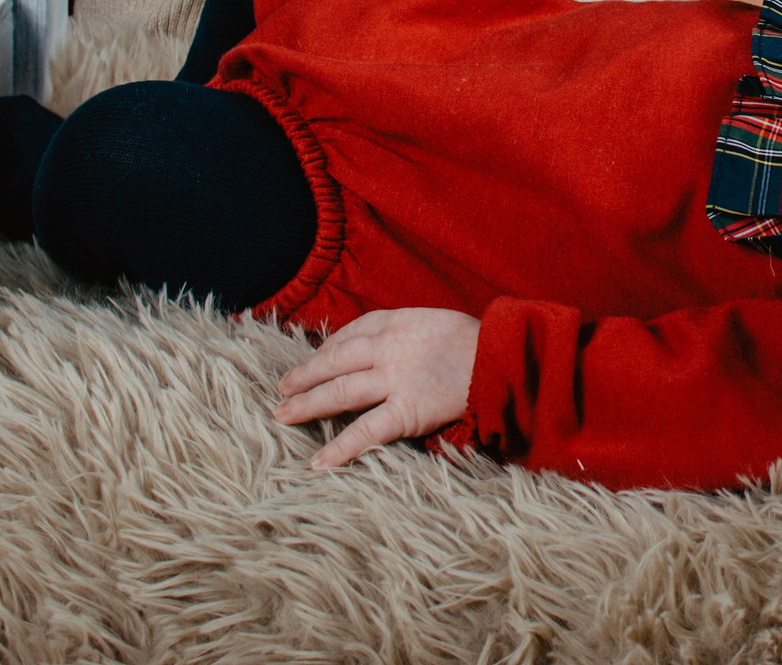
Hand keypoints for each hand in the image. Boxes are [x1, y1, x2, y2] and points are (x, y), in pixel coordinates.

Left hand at [274, 307, 479, 468]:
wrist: (500, 357)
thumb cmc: (472, 340)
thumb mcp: (432, 320)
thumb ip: (403, 332)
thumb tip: (376, 346)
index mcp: (394, 323)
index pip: (348, 334)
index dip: (325, 350)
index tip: (313, 361)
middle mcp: (387, 348)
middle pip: (333, 362)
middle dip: (304, 376)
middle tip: (281, 389)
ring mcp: (395, 380)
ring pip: (340, 391)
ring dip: (307, 404)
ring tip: (282, 415)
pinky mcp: (408, 410)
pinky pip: (367, 431)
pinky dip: (340, 448)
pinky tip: (318, 462)